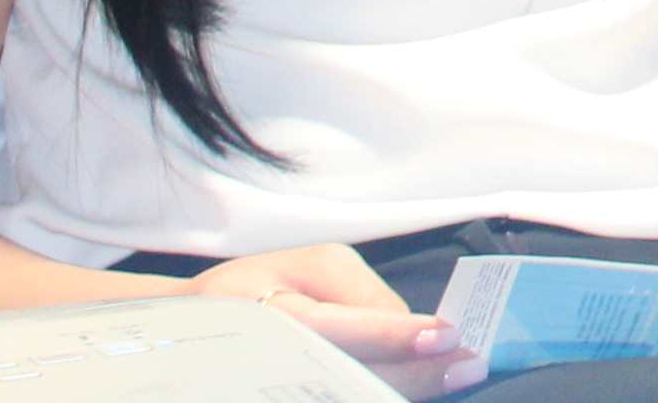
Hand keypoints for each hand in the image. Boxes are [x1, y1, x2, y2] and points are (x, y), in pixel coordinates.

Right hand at [188, 245, 473, 397]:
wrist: (190, 332)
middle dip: (413, 375)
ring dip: (404, 389)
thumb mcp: (313, 268)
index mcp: (271, 311)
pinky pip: (339, 394)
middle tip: (467, 367)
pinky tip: (416, 386)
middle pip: (350, 376)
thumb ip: (362, 296)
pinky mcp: (286, 393)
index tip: (445, 334)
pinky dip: (384, 389)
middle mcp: (271, 355)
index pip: (340, 328)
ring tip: (454, 378)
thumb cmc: (263, 286)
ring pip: (346, 393)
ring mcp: (274, 385)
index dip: (394, 335)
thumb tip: (412, 328)